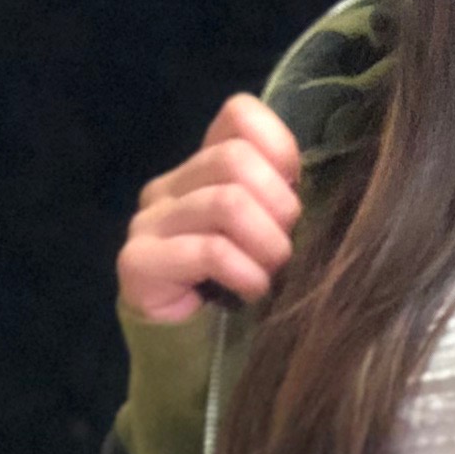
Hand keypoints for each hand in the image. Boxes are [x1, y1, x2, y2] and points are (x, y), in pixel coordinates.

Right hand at [118, 92, 300, 322]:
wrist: (187, 340)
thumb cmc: (238, 280)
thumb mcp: (268, 229)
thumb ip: (282, 196)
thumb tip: (315, 183)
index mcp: (203, 165)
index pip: (239, 113)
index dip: (279, 146)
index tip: (296, 189)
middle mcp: (171, 184)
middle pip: (236, 159)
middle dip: (279, 206)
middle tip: (285, 246)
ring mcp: (150, 220)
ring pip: (226, 203)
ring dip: (266, 243)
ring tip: (272, 270)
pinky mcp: (138, 260)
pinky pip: (208, 251)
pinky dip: (245, 273)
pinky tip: (251, 290)